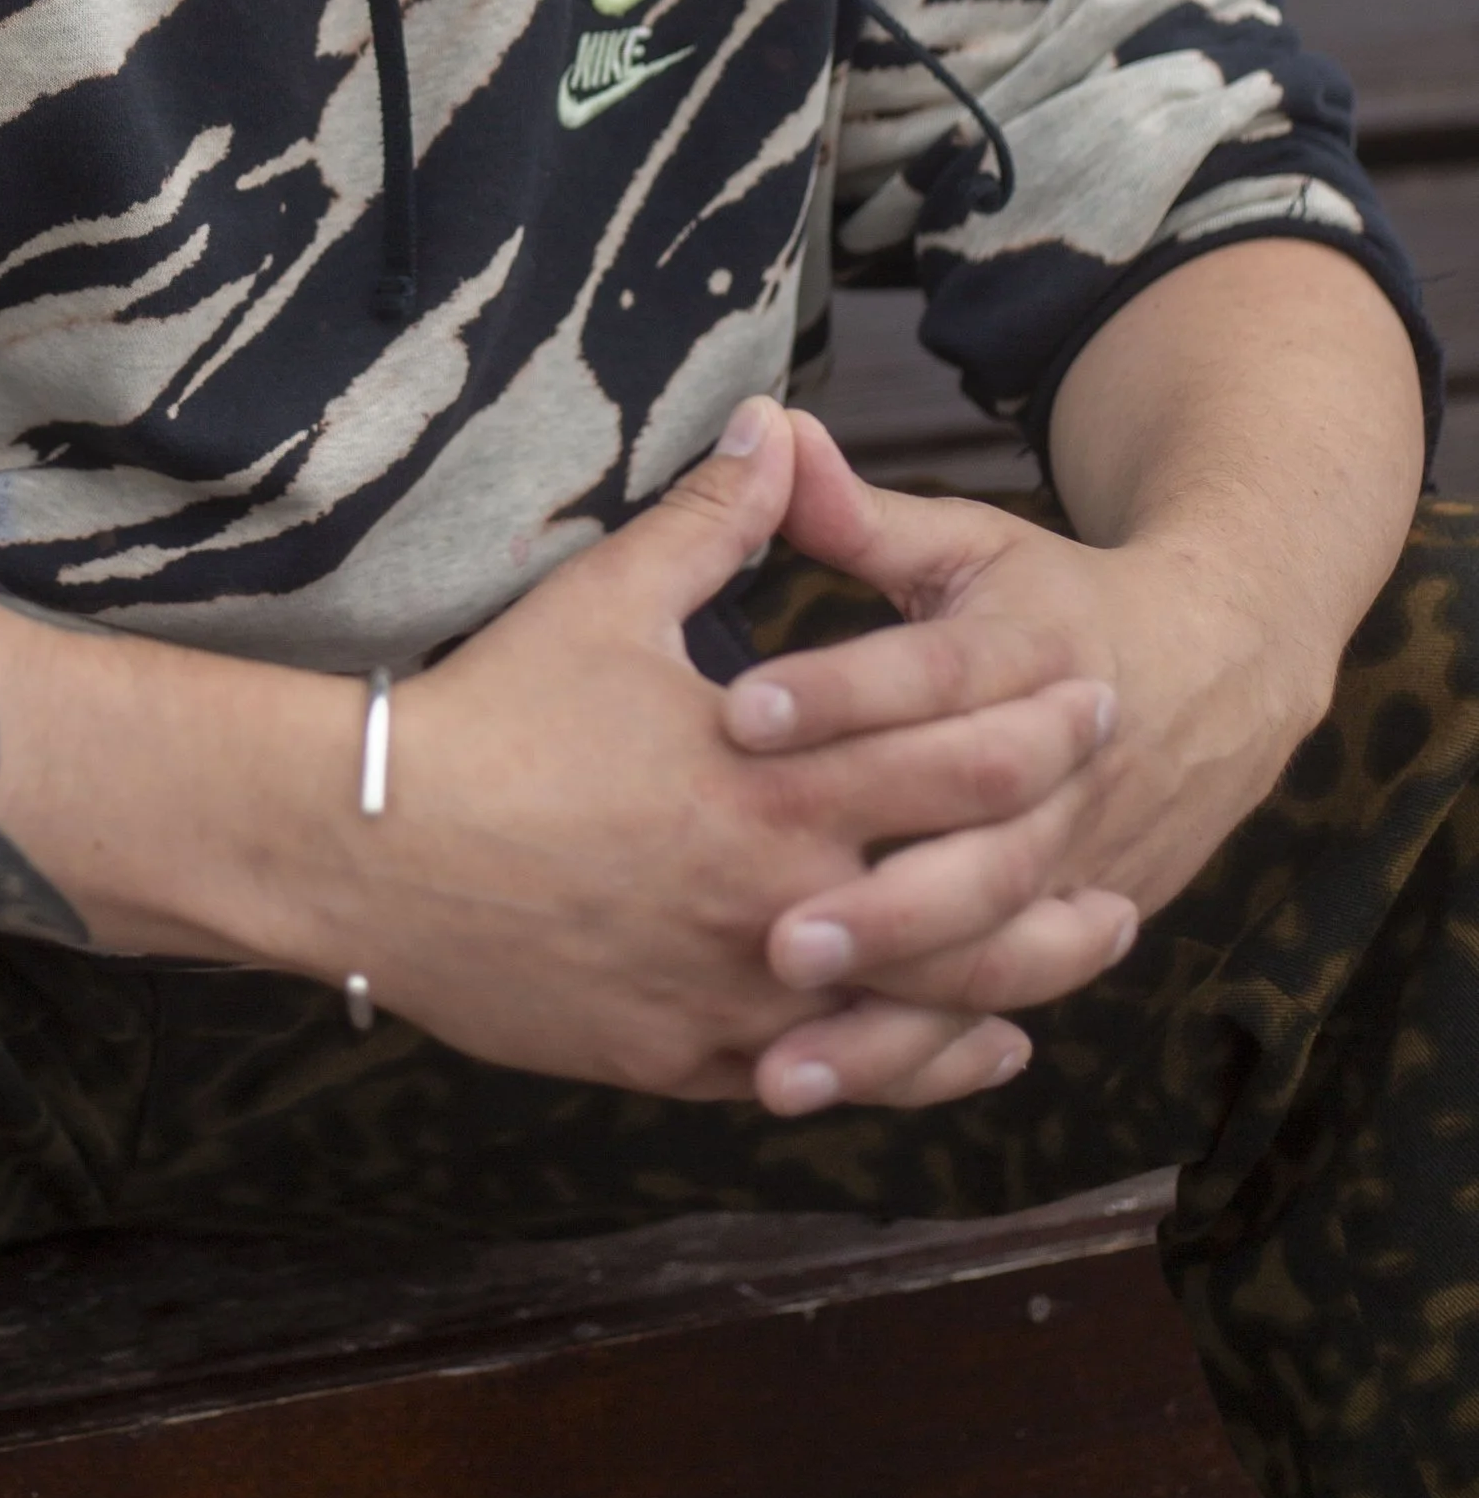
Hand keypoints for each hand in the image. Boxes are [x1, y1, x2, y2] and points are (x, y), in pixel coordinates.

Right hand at [333, 401, 1124, 1113]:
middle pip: (968, 905)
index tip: (1098, 699)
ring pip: (918, 1015)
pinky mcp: (685, 1057)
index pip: (950, 761)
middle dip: (1059, 876)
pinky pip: (830, 1074)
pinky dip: (914, 1063)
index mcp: (770, 787)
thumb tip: (777, 422)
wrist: (373, 854)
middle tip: (1124, 853)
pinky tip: (967, 1044)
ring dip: (1016, 983)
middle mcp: (774, 905)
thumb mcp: (609, 599)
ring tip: (1077, 951)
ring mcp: (734, 997)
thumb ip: (717, 520)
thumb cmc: (491, 715)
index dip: (1037, 730)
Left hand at [717, 409, 1329, 1108]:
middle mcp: (1065, 766)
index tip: (736, 713)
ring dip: (894, 997)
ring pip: (993, 944)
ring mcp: (1081, 859)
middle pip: (976, 840)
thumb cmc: (1054, 601)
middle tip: (769, 930)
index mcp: (1031, 650)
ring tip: (780, 1038)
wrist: (1221, 670)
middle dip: (877, 896)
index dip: (840, 691)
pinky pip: (999, 1001)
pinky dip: (923, 1051)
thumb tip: (770, 429)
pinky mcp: (1080, 922)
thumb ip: (860, 514)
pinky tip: (829, 1078)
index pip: (933, 676)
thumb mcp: (968, 544)